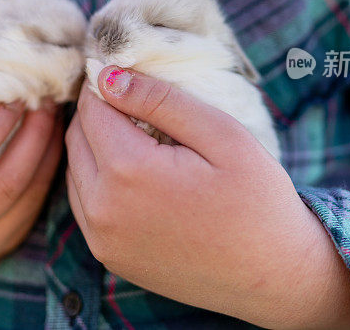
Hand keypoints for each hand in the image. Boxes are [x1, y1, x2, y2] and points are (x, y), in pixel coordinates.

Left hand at [65, 67, 349, 329]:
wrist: (274, 276)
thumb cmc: (258, 200)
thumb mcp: (222, 134)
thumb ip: (160, 100)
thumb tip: (108, 76)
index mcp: (129, 172)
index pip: (92, 107)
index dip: (107, 83)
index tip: (129, 73)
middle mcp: (103, 209)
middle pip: (77, 136)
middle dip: (98, 111)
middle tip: (134, 100)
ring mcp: (102, 238)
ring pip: (75, 169)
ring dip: (95, 145)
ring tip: (137, 134)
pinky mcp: (109, 257)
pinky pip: (84, 204)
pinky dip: (97, 179)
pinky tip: (134, 173)